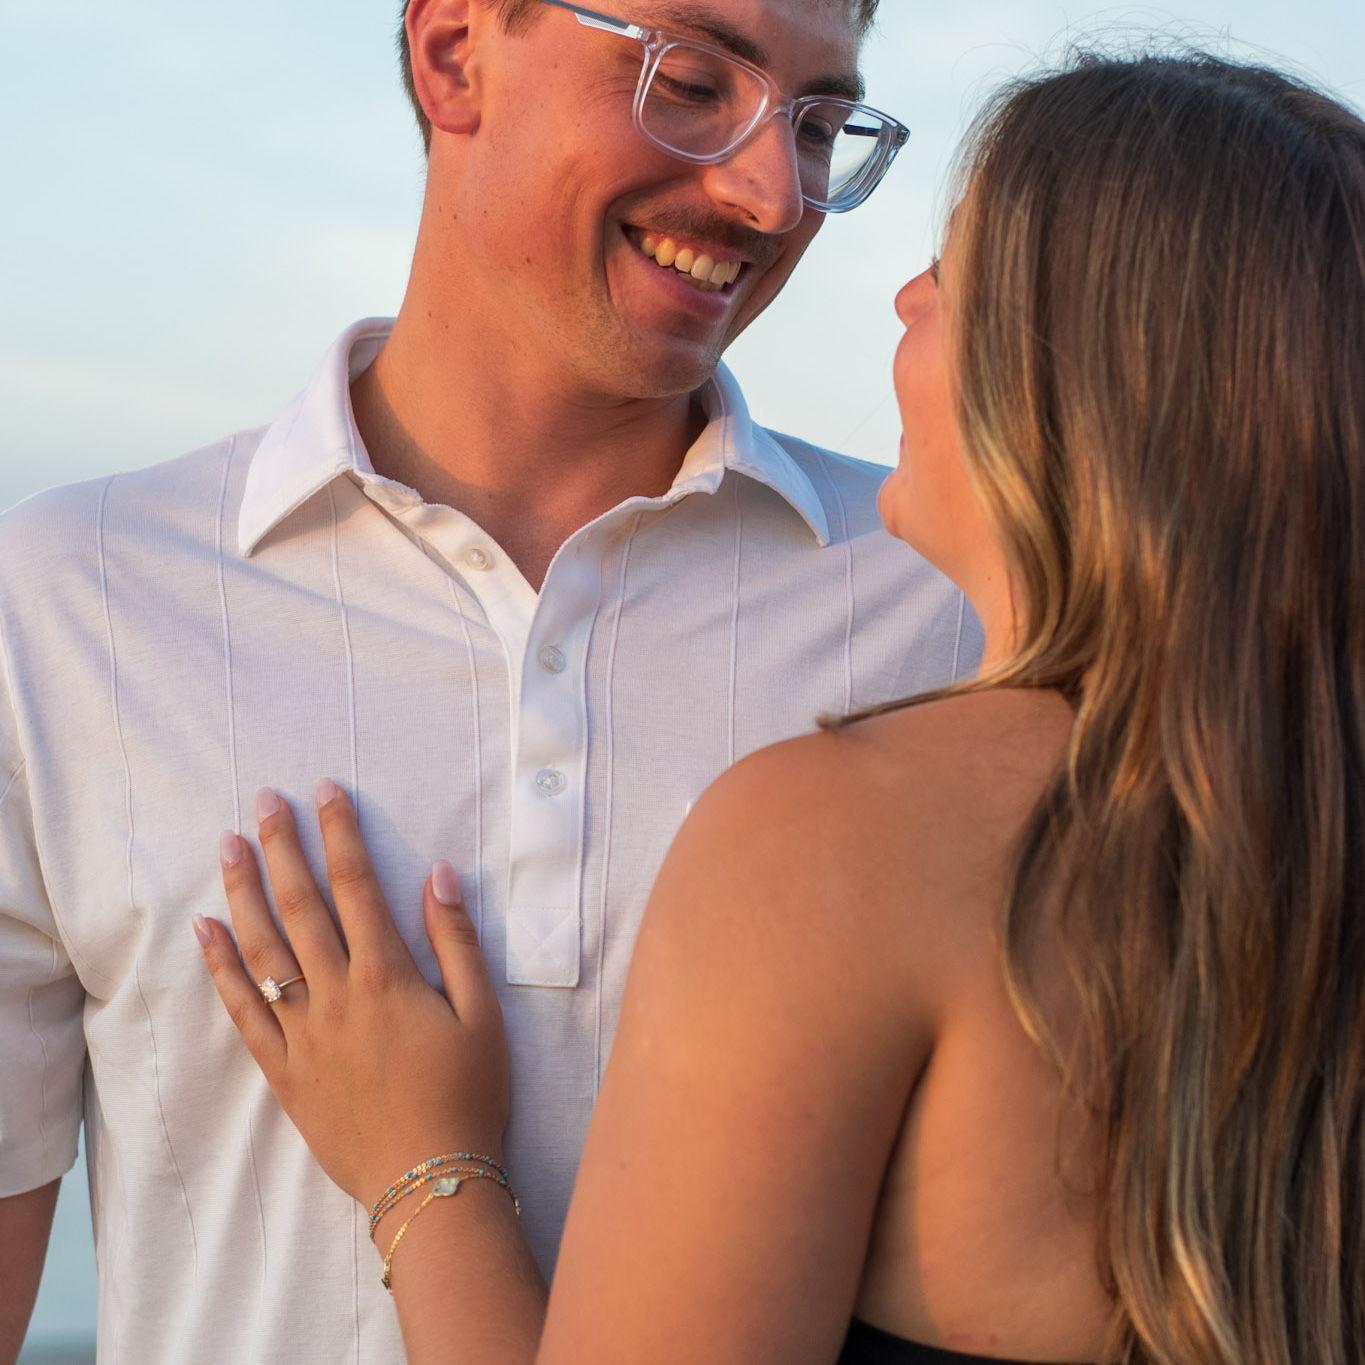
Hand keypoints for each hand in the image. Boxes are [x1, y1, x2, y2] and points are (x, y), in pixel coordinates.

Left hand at [196, 781, 508, 1206]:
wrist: (429, 1178)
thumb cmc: (467, 1093)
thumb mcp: (483, 1014)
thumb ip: (458, 941)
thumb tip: (439, 874)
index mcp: (389, 976)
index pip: (358, 886)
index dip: (341, 834)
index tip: (327, 791)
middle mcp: (338, 995)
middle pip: (301, 906)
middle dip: (283, 847)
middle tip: (264, 801)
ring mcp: (303, 1032)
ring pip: (264, 949)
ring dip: (244, 892)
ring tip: (228, 846)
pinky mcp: (283, 1070)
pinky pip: (243, 1011)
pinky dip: (222, 968)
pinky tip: (207, 931)